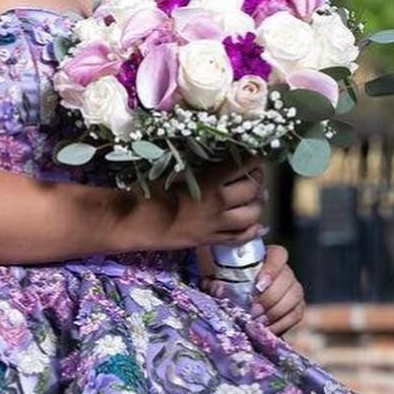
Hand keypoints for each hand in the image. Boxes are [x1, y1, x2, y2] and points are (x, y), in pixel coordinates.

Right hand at [139, 154, 266, 252]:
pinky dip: (252, 231)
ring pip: (251, 215)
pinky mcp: (209, 240)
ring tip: (257, 196)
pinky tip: (257, 225)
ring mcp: (215, 225)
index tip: (256, 153)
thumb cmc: (148, 191)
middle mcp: (218, 205)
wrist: (134, 222)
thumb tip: (218, 157)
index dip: (254, 159)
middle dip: (258, 178)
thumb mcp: (173, 169)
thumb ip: (199, 165)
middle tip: (256, 172)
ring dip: (258, 204)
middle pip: (252, 190)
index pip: (242, 167)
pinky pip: (238, 238)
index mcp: (209, 183)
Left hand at [200, 241, 306, 336]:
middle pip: (287, 279)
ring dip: (277, 311)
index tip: (259, 285)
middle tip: (254, 311)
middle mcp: (283, 271)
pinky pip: (296, 314)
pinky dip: (282, 323)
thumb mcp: (215, 280)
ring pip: (295, 296)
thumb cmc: (224, 285)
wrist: (233, 304)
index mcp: (265, 257)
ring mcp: (292, 288)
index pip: (279, 255)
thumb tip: (219, 288)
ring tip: (259, 322)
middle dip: (271, 297)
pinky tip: (267, 329)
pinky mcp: (295, 306)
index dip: (272, 269)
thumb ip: (213, 282)